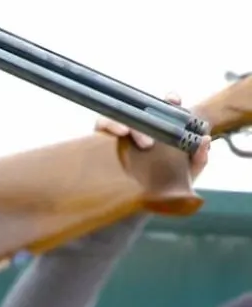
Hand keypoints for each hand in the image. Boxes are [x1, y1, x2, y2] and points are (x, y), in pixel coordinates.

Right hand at [94, 92, 210, 178]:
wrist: (138, 207)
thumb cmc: (164, 187)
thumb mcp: (186, 174)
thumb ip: (198, 158)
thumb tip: (204, 140)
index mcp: (160, 132)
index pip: (164, 110)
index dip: (170, 102)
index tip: (174, 99)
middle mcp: (140, 129)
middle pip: (141, 112)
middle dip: (148, 118)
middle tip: (152, 142)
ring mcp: (121, 135)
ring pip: (121, 116)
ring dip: (129, 125)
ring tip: (138, 140)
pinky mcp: (102, 141)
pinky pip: (102, 125)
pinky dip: (109, 125)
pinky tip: (120, 133)